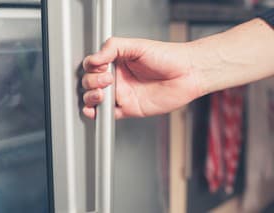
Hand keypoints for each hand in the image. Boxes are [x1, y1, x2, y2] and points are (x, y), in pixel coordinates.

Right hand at [82, 37, 202, 118]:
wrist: (186, 74)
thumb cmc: (167, 57)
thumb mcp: (137, 45)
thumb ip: (113, 47)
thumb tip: (94, 58)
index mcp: (117, 61)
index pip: (92, 66)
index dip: (92, 67)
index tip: (100, 66)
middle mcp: (117, 78)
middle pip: (90, 82)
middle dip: (92, 82)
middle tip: (108, 79)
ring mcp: (122, 94)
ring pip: (95, 99)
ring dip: (91, 97)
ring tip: (101, 94)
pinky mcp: (128, 108)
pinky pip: (108, 114)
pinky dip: (98, 114)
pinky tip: (95, 110)